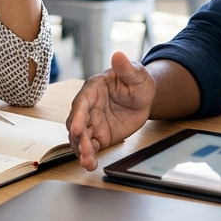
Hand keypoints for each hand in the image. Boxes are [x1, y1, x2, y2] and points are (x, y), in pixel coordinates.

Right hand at [66, 52, 155, 170]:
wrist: (143, 99)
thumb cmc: (137, 82)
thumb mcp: (137, 74)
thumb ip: (126, 68)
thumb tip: (118, 55)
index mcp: (93, 89)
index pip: (81, 103)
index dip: (78, 116)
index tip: (78, 128)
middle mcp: (88, 107)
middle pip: (77, 123)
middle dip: (79, 138)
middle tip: (86, 151)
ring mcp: (91, 122)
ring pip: (80, 138)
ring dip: (81, 150)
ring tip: (88, 163)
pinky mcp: (98, 136)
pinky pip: (90, 147)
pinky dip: (88, 156)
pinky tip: (90, 165)